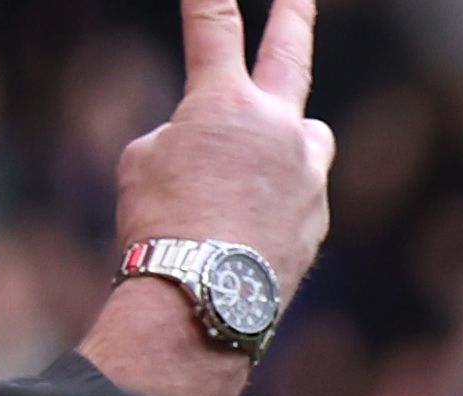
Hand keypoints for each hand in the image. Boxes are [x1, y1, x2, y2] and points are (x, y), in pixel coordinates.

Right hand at [86, 0, 336, 395]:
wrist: (203, 301)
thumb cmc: (160, 228)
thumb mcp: (145, 164)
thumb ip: (187, 137)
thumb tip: (219, 151)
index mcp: (224, 103)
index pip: (214, 26)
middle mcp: (278, 128)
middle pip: (291, 55)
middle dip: (293, 16)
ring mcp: (307, 173)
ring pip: (307, 137)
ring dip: (287, 140)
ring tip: (251, 174)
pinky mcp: (318, 218)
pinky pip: (299, 194)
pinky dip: (277, 203)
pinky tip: (246, 233)